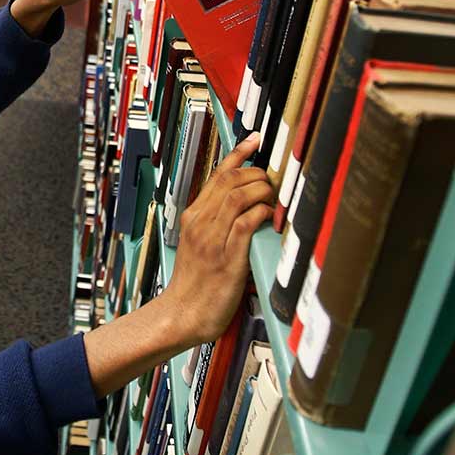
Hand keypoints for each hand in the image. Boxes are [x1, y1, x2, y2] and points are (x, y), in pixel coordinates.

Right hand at [159, 132, 272, 348]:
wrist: (182, 314)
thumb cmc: (195, 285)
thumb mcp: (199, 246)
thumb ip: (217, 225)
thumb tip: (244, 208)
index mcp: (193, 218)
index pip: (216, 176)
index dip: (238, 154)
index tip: (254, 140)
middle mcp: (200, 223)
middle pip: (230, 180)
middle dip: (257, 173)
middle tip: (272, 182)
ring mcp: (212, 239)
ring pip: (239, 196)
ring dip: (262, 192)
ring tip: (272, 200)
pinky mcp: (227, 257)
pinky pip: (246, 222)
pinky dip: (261, 214)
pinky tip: (269, 217)